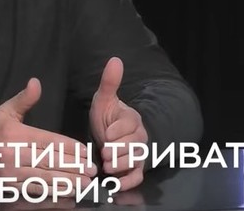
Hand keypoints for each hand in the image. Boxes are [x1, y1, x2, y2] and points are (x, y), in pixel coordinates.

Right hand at [0, 78, 96, 192]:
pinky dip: (53, 196)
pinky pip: (35, 194)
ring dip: (67, 183)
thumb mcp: (5, 111)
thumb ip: (23, 99)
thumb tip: (36, 82)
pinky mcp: (9, 190)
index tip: (86, 151)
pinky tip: (69, 196)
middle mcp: (11, 156)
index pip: (47, 142)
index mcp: (13, 136)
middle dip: (73, 166)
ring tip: (85, 182)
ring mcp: (9, 176)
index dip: (69, 148)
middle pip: (48, 162)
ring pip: (44, 180)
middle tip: (92, 169)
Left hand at [89, 57, 147, 190]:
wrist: (110, 135)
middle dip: (119, 150)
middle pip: (134, 145)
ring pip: (136, 161)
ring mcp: (138, 154)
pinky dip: (128, 183)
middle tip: (104, 153)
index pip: (129, 124)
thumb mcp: (104, 100)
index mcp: (132, 119)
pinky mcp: (136, 169)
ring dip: (122, 165)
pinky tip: (116, 185)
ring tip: (107, 167)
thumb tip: (115, 60)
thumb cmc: (107, 117)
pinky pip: (137, 177)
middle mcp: (139, 137)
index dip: (117, 130)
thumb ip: (109, 82)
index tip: (106, 134)